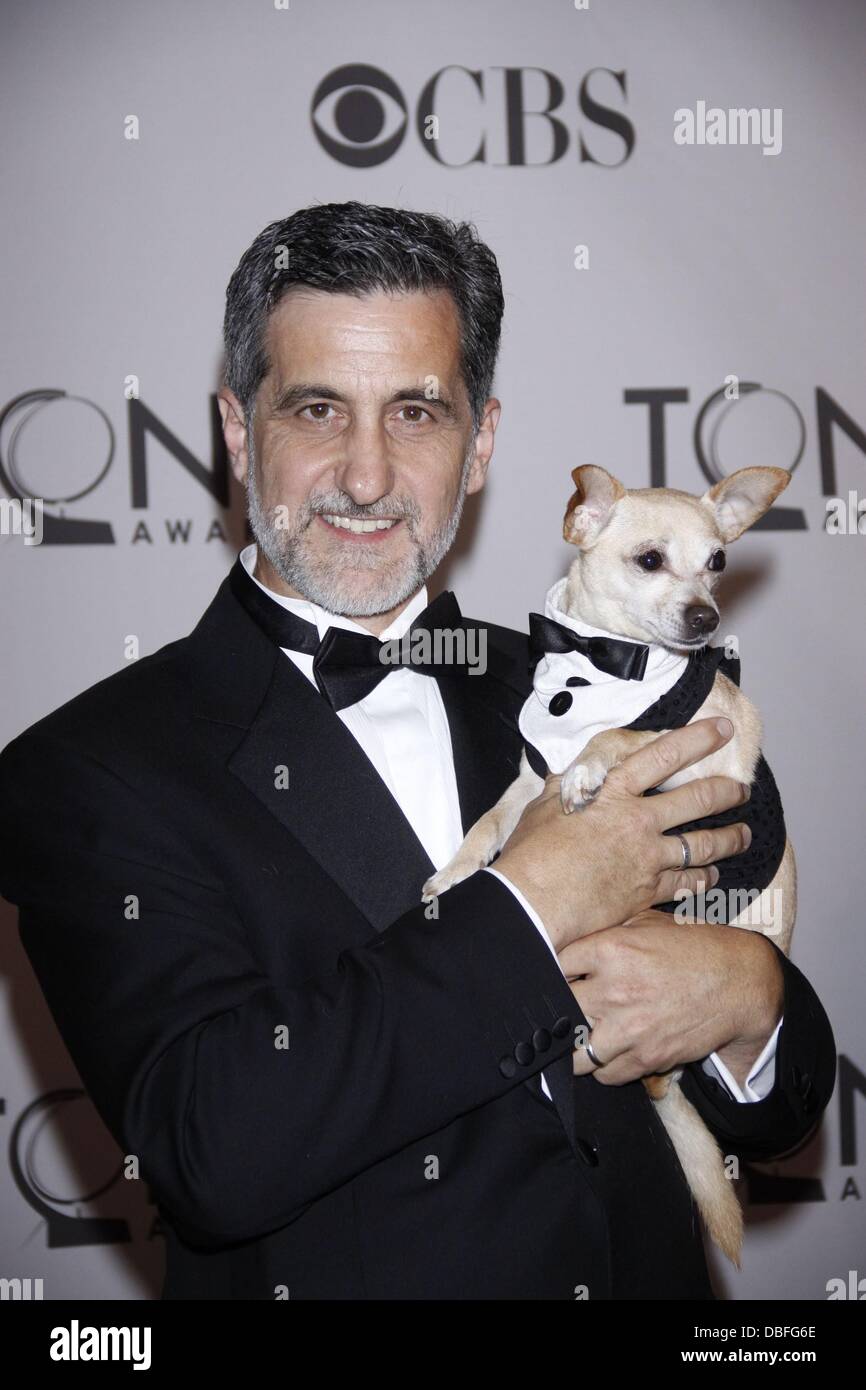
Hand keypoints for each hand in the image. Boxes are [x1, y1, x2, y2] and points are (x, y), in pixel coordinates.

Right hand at [494, 717, 751, 952]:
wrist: (533, 902)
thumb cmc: (531, 854)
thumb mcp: (544, 806)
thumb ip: (565, 787)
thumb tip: (567, 773)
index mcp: (614, 791)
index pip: (665, 755)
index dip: (698, 739)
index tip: (722, 730)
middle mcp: (638, 820)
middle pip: (698, 799)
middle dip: (727, 791)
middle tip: (742, 788)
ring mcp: (647, 857)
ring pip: (703, 844)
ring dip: (729, 838)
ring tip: (743, 835)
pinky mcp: (647, 891)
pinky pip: (687, 883)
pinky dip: (703, 880)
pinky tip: (712, 877)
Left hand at [557, 908, 784, 1084]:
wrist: (740, 983)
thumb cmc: (692, 948)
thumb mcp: (647, 923)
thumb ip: (606, 932)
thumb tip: (569, 942)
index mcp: (611, 949)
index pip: (555, 965)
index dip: (553, 972)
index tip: (559, 977)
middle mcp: (615, 990)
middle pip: (558, 1011)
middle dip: (559, 1010)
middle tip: (565, 1009)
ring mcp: (629, 1028)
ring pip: (574, 1053)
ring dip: (575, 1046)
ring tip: (582, 1036)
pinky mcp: (647, 1058)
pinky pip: (605, 1075)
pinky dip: (602, 1067)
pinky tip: (609, 1051)